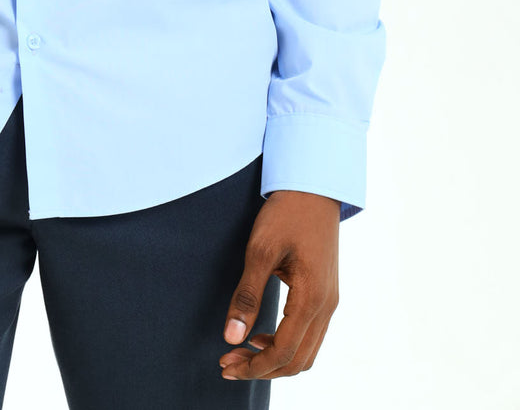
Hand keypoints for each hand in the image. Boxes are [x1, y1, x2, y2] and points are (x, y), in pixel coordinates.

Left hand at [219, 189, 340, 380]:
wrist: (314, 188)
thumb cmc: (286, 214)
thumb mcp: (260, 250)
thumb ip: (247, 295)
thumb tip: (231, 337)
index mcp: (312, 297)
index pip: (284, 351)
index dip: (255, 365)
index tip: (227, 364)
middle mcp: (326, 305)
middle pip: (297, 361)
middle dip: (262, 369)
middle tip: (228, 363)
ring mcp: (329, 300)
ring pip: (306, 352)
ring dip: (274, 360)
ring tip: (241, 352)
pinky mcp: (326, 293)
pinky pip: (310, 335)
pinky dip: (286, 345)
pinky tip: (261, 335)